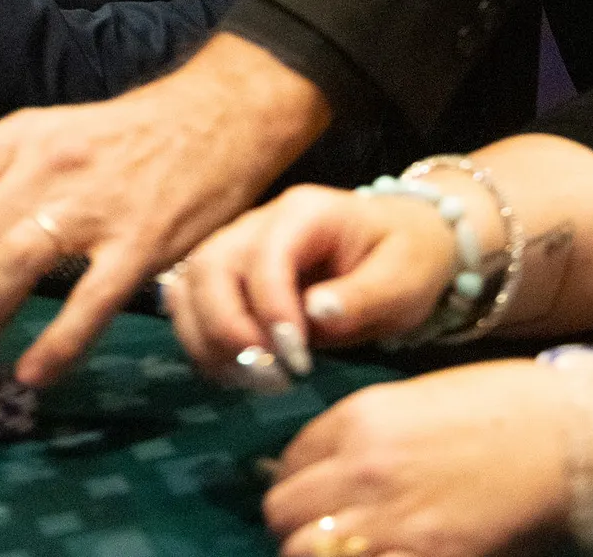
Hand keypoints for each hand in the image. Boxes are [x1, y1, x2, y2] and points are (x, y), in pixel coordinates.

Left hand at [0, 33, 329, 385]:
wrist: (216, 118)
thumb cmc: (123, 135)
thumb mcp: (50, 134)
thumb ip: (0, 178)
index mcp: (18, 135)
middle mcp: (46, 165)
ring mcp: (95, 206)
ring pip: (10, 271)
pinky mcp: (141, 245)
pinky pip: (87, 306)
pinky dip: (55, 348)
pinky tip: (33, 375)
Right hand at [167, 185, 459, 377]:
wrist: (401, 243)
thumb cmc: (406, 258)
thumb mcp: (405, 279)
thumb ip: (362, 297)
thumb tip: (314, 315)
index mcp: (303, 212)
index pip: (264, 257)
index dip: (271, 313)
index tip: (300, 364)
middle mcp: (258, 222)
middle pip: (209, 266)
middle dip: (229, 330)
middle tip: (272, 378)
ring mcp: (236, 244)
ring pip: (188, 284)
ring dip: (208, 339)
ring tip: (254, 379)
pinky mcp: (227, 274)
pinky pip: (187, 302)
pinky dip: (201, 341)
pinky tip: (237, 371)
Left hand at [266, 362, 569, 556]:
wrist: (570, 439)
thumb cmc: (504, 406)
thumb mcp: (417, 400)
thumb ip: (365, 434)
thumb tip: (331, 467)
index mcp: (358, 419)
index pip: (287, 462)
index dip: (297, 482)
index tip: (314, 495)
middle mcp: (361, 469)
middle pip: (283, 511)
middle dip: (297, 523)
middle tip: (326, 531)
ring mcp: (391, 522)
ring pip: (304, 551)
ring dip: (319, 552)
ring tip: (346, 550)